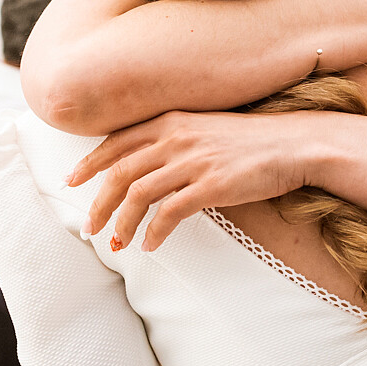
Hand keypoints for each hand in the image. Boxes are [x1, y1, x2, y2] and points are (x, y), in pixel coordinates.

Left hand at [65, 109, 312, 250]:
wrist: (295, 143)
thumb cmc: (252, 140)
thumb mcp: (206, 128)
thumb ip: (175, 140)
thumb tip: (147, 166)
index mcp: (173, 119)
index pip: (117, 141)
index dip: (90, 162)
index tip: (71, 181)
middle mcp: (177, 137)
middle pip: (120, 171)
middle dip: (98, 202)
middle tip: (88, 226)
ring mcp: (194, 161)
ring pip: (138, 195)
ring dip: (122, 224)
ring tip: (117, 243)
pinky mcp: (212, 185)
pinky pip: (170, 213)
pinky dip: (154, 233)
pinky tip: (151, 245)